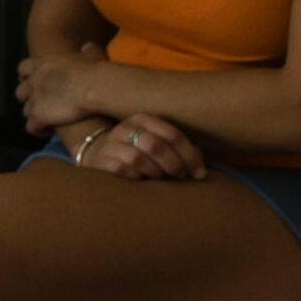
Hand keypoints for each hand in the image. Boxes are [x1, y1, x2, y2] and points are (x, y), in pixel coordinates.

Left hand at [17, 43, 105, 132]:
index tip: (36, 82)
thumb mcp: (90, 54)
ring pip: (25, 111)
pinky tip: (48, 131)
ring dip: (35, 114)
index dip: (27, 76)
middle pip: (20, 92)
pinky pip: (31, 127)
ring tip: (47, 119)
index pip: (22, 68)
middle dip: (29, 98)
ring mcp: (34, 100)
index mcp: (41, 64)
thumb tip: (87, 47)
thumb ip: (85, 50)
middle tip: (42, 103)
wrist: (94, 87)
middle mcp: (33, 81)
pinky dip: (38, 130)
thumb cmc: (93, 69)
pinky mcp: (38, 116)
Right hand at [72, 114, 206, 180]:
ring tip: (162, 179)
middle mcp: (126, 128)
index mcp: (144, 119)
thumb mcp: (161, 145)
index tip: (199, 174)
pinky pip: (122, 170)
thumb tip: (200, 169)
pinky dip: (137, 178)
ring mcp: (111, 144)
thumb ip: (181, 151)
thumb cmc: (142, 152)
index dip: (189, 156)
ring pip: (138, 158)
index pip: (172, 135)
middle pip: (155, 145)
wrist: (103, 156)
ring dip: (155, 172)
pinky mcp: (101, 161)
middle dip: (173, 165)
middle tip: (180, 177)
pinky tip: (143, 181)